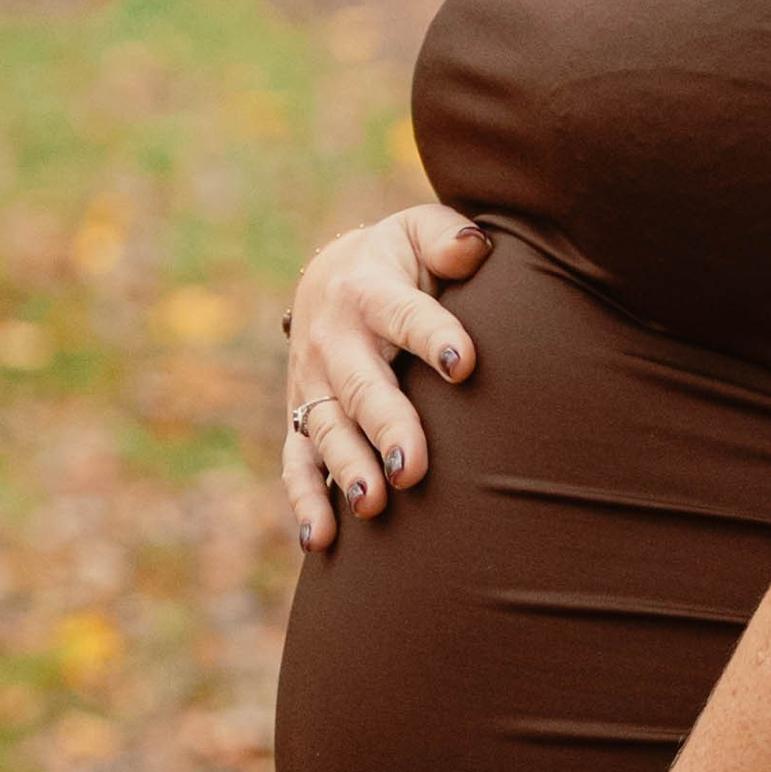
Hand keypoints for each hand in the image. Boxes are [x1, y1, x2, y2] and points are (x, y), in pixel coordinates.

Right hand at [282, 205, 490, 547]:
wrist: (333, 277)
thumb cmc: (400, 259)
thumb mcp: (419, 230)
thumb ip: (447, 238)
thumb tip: (473, 246)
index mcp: (369, 290)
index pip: (405, 314)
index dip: (433, 336)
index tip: (464, 363)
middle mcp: (335, 341)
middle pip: (362, 387)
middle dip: (386, 427)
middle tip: (413, 468)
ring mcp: (313, 384)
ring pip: (327, 431)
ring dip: (347, 469)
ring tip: (373, 504)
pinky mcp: (302, 418)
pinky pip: (297, 463)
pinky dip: (304, 501)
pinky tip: (319, 541)